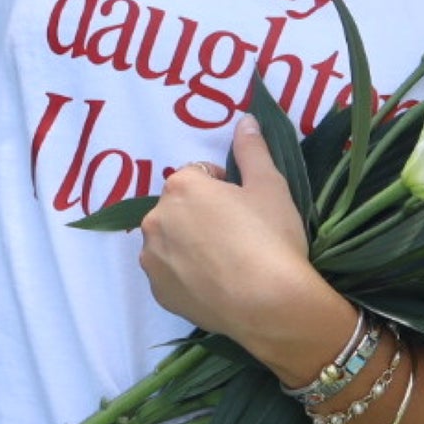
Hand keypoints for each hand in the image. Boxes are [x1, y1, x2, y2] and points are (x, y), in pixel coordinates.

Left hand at [138, 116, 325, 347]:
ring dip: (189, 243)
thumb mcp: (270, 185)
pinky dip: (186, 275)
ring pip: (170, 240)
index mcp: (181, 186)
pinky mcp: (158, 292)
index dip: (225, 187)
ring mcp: (153, 259)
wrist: (270, 304)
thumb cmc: (271, 237)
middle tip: (238, 234)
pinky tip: (216, 284)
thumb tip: (245, 119)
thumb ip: (252, 149)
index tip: (245, 206)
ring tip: (227, 263)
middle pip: (179, 207)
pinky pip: (170, 274)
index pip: (199, 174)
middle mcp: (155, 219)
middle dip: (202, 214)